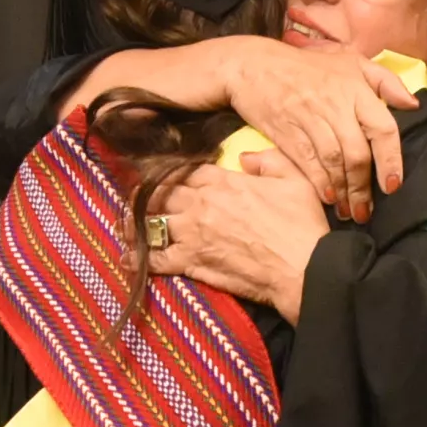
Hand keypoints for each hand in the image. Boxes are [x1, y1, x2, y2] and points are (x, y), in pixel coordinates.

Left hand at [142, 152, 329, 323]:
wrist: (303, 268)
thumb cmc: (302, 224)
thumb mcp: (295, 179)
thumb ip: (268, 160)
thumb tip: (245, 157)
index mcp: (223, 180)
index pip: (184, 169)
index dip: (167, 168)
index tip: (154, 170)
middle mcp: (201, 203)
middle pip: (161, 193)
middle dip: (144, 192)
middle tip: (133, 194)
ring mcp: (192, 233)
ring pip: (153, 221)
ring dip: (136, 221)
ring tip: (123, 223)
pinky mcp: (192, 262)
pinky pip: (157, 257)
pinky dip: (140, 257)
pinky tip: (127, 257)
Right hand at [220, 37, 416, 223]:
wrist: (254, 65)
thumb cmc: (307, 66)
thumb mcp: (351, 61)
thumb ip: (385, 81)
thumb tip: (412, 105)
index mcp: (356, 89)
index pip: (383, 128)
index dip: (391, 161)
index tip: (393, 186)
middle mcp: (335, 104)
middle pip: (357, 153)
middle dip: (363, 187)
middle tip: (365, 211)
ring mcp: (309, 118)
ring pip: (334, 161)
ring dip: (343, 191)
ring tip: (348, 211)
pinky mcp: (287, 132)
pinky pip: (308, 162)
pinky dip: (319, 182)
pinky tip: (327, 197)